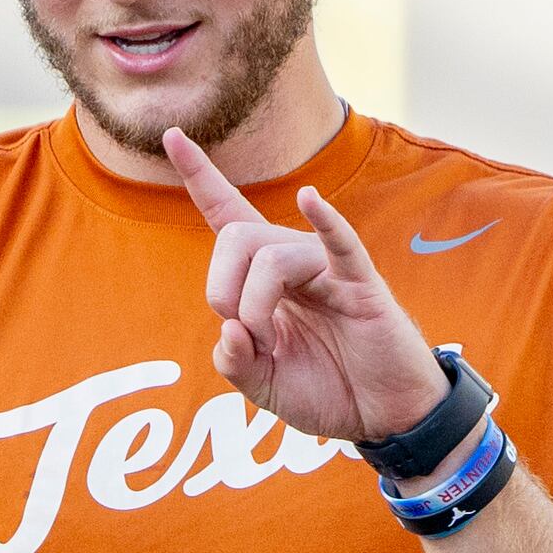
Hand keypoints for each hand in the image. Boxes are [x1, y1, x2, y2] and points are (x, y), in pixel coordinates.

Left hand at [164, 128, 446, 445]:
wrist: (380, 417)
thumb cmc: (327, 390)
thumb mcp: (263, 385)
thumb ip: (234, 361)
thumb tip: (229, 330)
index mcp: (265, 278)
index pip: (227, 213)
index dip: (200, 176)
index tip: (172, 135)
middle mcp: (294, 260)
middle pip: (236, 235)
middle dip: (222, 288)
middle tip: (243, 336)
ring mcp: (328, 268)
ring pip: (271, 255)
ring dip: (255, 306)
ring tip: (272, 347)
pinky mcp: (361, 284)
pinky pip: (340, 243)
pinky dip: (324, 220)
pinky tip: (310, 201)